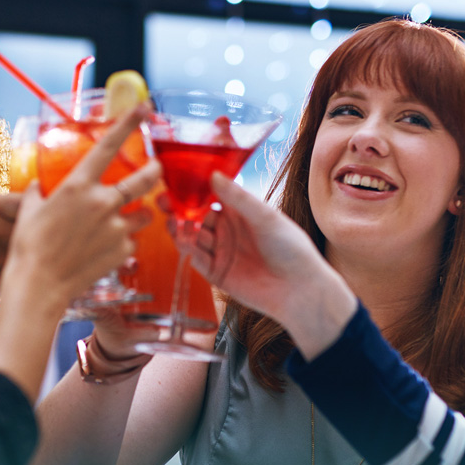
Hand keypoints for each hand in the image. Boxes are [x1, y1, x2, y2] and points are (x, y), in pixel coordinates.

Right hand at [2, 104, 161, 310]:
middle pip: (146, 179)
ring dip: (140, 213)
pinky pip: (131, 241)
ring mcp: (116, 228)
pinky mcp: (122, 251)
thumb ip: (38, 192)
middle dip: (156, 171)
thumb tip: (40, 184)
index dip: (129, 123)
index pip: (108, 146)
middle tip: (157, 169)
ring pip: (145, 214)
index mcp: (79, 186)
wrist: (38, 285)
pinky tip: (106, 248)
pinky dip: (124, 242)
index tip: (144, 108)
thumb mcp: (28, 210)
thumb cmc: (28, 247)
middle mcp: (103, 203)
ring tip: (127, 218)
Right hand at [187, 173, 356, 358]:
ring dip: (181, 229)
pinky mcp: (217, 273)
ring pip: (193, 237)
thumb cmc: (291, 248)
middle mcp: (227, 229)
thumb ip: (238, 198)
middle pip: (195, 216)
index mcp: (240, 211)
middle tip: (165, 202)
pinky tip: (185, 242)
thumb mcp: (265, 217)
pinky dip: (189, 250)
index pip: (210, 195)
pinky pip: (197, 260)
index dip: (192, 188)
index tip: (175, 179)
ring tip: (173, 222)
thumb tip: (213, 175)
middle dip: (179, 209)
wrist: (299, 289)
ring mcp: (221, 251)